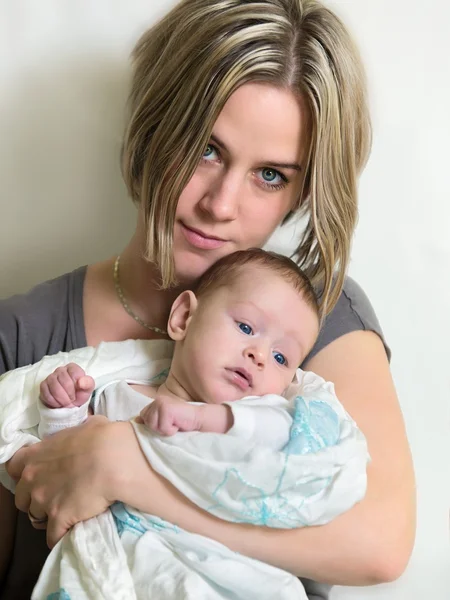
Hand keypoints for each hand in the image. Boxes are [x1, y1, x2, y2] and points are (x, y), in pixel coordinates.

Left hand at [5, 416, 126, 547]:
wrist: (114, 460)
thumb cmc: (103, 438)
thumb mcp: (87, 426)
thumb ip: (76, 434)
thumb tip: (86, 431)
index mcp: (36, 454)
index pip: (13, 467)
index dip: (24, 473)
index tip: (38, 475)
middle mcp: (33, 478)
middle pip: (21, 497)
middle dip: (34, 499)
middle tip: (53, 497)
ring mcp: (43, 500)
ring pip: (35, 517)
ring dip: (47, 517)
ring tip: (65, 515)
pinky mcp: (58, 519)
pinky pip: (52, 536)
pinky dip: (60, 536)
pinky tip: (71, 532)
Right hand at [40, 362, 94, 407]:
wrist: (68, 403)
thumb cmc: (79, 393)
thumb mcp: (87, 389)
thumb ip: (88, 383)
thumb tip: (81, 382)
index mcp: (72, 367)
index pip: (74, 373)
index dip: (77, 386)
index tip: (78, 392)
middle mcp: (60, 370)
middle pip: (64, 381)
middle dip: (69, 394)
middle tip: (72, 400)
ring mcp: (50, 377)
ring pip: (54, 387)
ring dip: (61, 399)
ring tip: (66, 402)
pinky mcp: (43, 385)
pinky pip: (46, 393)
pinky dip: (53, 402)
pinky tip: (58, 403)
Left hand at [138, 394, 200, 435]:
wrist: (198, 418)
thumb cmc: (182, 421)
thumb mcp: (164, 420)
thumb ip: (151, 418)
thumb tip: (135, 420)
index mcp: (156, 401)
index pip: (143, 415)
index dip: (153, 423)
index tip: (166, 422)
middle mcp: (157, 400)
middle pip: (147, 422)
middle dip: (158, 427)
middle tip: (171, 423)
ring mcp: (161, 403)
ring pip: (153, 426)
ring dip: (165, 429)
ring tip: (174, 424)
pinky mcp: (166, 410)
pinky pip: (163, 428)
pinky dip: (171, 430)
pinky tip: (178, 424)